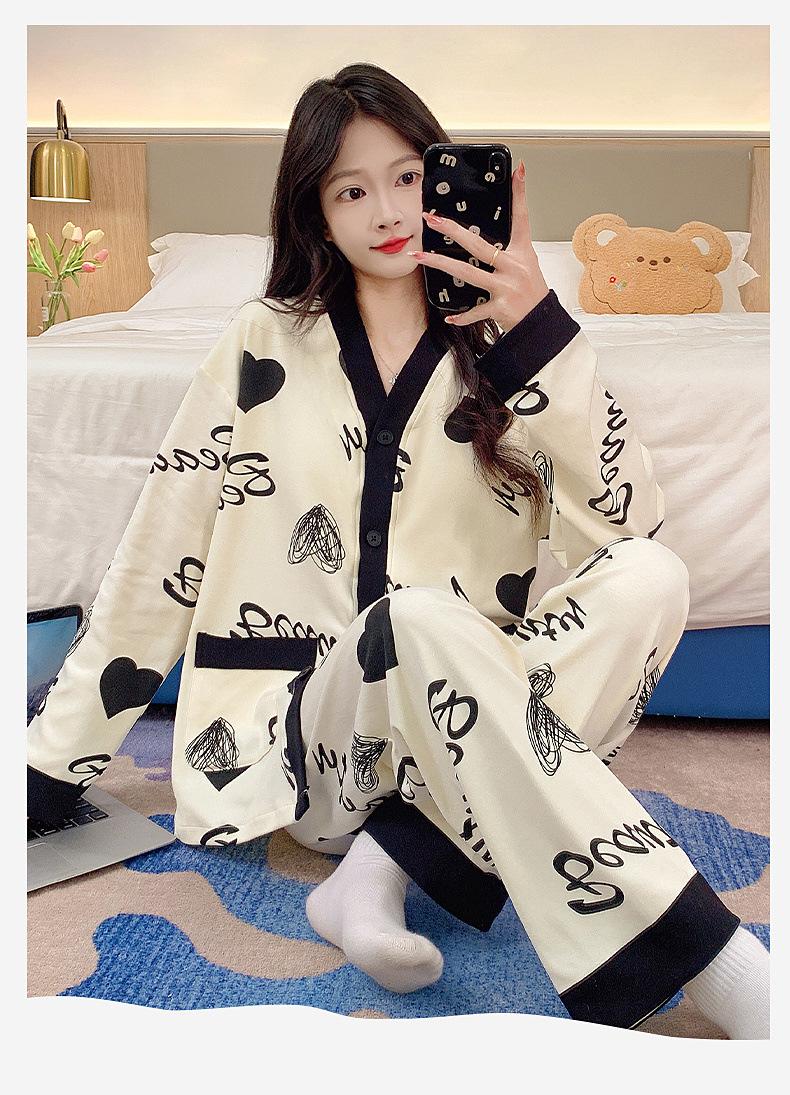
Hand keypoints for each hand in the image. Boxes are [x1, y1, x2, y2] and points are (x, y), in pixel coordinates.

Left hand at [408, 159, 549, 332]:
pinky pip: (476, 311)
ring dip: (440, 264)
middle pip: (478, 245)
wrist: (542, 323)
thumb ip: (508, 252)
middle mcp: (513, 267)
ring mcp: (506, 287)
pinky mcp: (500, 308)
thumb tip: (483, 242)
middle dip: (453, 230)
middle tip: (432, 219)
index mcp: (522, 254)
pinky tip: (450, 317)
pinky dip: (463, 317)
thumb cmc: (532, 294)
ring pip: (467, 273)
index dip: (520, 193)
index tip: (517, 170)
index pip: (521, 218)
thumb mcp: (527, 266)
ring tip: (420, 256)